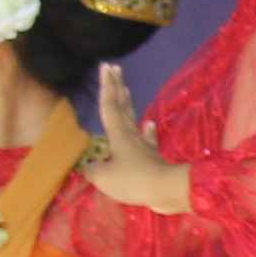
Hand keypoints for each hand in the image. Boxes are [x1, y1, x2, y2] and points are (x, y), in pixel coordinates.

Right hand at [82, 66, 192, 214]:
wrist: (167, 189)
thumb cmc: (133, 180)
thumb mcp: (104, 177)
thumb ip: (92, 169)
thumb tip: (88, 166)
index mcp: (117, 134)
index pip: (109, 105)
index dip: (106, 86)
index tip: (105, 66)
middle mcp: (130, 135)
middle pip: (122, 106)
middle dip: (116, 86)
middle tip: (114, 68)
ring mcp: (143, 145)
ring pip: (133, 119)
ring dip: (128, 103)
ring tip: (126, 89)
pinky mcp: (152, 157)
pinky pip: (148, 140)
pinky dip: (148, 131)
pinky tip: (149, 124)